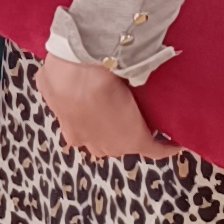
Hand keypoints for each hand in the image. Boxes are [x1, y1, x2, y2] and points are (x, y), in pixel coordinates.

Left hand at [38, 54, 170, 161]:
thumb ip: (49, 84)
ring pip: (125, 144)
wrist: (78, 76)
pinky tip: (176, 143)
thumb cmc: (61, 74)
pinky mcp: (135, 140)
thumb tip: (47, 77)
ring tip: (148, 124)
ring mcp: (112, 144)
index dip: (94, 124)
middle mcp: (89, 141)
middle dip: (111, 133)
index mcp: (71, 128)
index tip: (101, 113)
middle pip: (103, 143)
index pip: (84, 135)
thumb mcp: (49, 80)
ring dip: (133, 134)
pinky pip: (155, 149)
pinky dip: (166, 147)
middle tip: (124, 113)